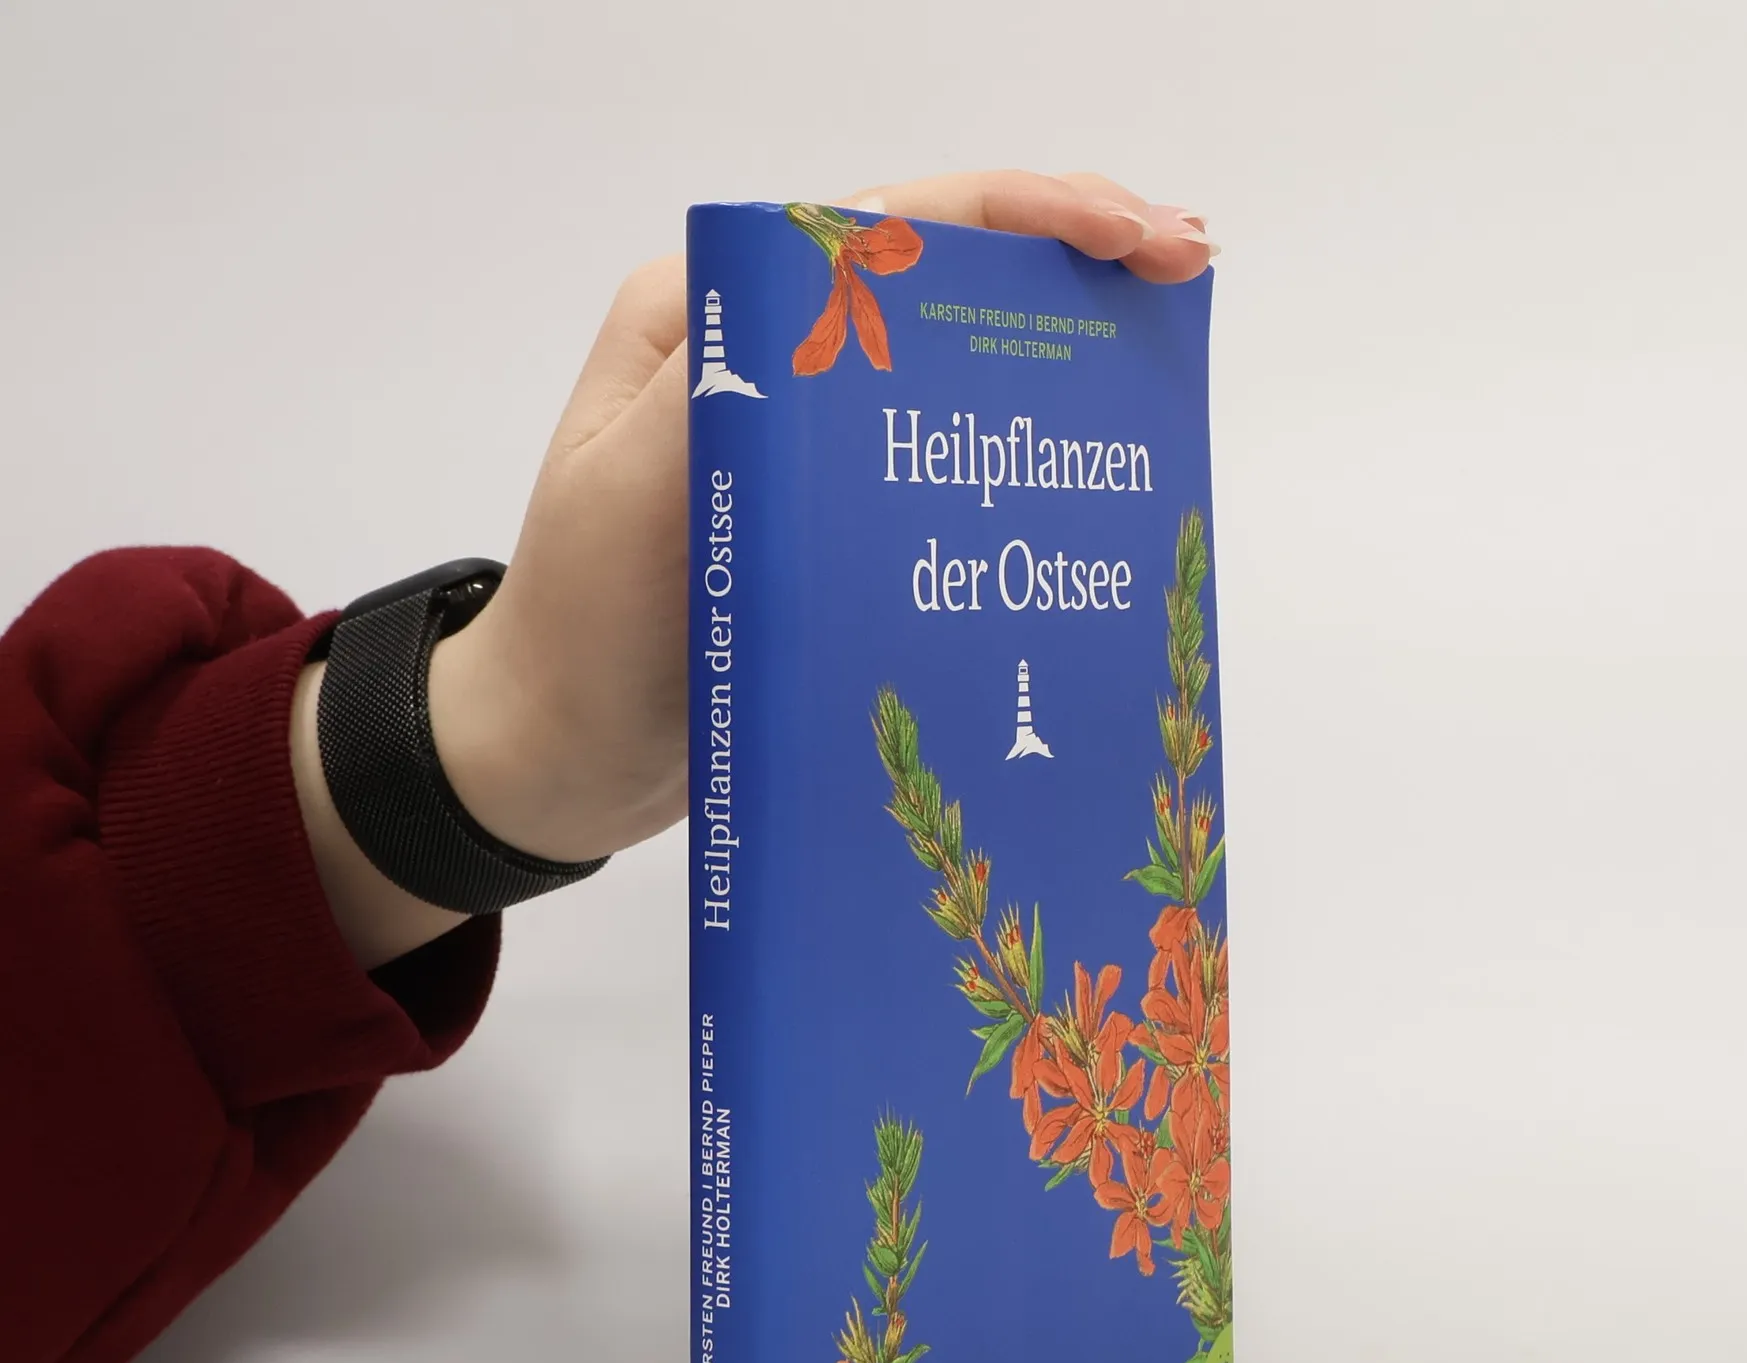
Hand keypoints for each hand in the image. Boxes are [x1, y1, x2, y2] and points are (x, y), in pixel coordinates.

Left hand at [291, 171, 1215, 966]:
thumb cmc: (580, 631)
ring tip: (1164, 349)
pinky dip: (1019, 453)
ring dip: (1058, 348)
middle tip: (1184, 274)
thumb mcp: (632, 498)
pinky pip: (941, 465)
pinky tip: (1091, 471)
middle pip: (941, 281)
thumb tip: (856, 287)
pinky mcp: (832, 522)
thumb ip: (726, 388)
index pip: (891, 228)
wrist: (558, 758)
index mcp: (717, 319)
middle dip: (1066, 262)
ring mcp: (807, 443)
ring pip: (954, 366)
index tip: (1137, 237)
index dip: (1027, 216)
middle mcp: (769, 360)